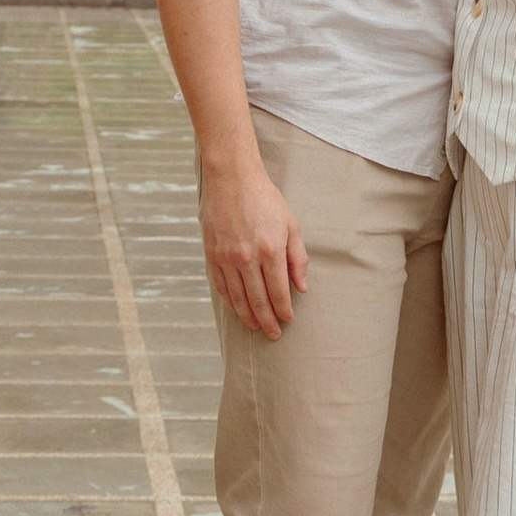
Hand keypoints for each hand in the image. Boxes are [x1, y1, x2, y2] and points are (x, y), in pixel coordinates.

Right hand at [201, 163, 309, 338]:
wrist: (232, 180)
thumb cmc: (266, 200)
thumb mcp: (291, 224)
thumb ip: (298, 258)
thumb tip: (302, 287)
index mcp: (270, 250)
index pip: (279, 291)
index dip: (284, 309)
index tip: (288, 320)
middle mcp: (247, 258)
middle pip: (258, 300)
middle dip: (267, 321)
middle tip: (274, 334)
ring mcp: (227, 258)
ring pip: (238, 298)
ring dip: (248, 317)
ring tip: (256, 328)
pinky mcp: (212, 255)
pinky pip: (222, 287)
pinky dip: (230, 302)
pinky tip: (238, 310)